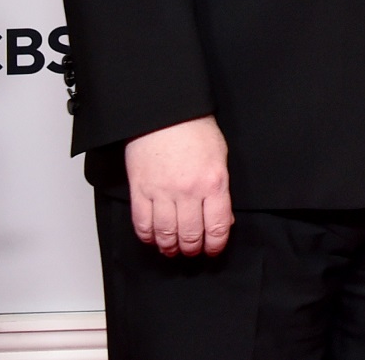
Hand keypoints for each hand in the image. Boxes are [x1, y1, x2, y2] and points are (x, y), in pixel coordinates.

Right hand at [124, 114, 231, 256]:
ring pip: (166, 234)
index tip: (213, 250)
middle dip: (192, 249)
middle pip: (190, 234)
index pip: (218, 226)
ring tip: (172, 249)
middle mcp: (189, 191)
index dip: (216, 245)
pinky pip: (142, 223)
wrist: (165, 113)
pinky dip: (148, 236)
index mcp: (214, 182)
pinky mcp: (140, 190)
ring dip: (170, 247)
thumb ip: (222, 190)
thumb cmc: (195, 130)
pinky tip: (153, 239)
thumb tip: (224, 219)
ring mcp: (163, 192)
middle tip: (192, 251)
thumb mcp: (220, 157)